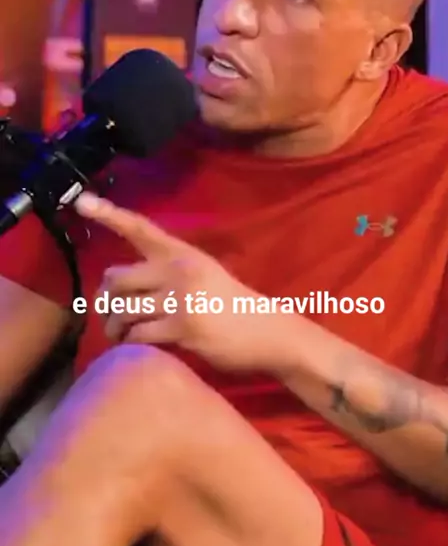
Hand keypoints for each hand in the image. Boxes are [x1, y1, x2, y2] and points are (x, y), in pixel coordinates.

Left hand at [74, 192, 286, 372]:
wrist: (267, 330)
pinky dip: (132, 342)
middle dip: (106, 300)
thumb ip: (166, 271)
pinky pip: (139, 333)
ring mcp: (181, 298)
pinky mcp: (184, 327)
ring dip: (115, 326)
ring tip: (120, 333)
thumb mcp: (202, 272)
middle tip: (109, 315)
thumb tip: (118, 284)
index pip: (139, 228)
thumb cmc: (230, 303)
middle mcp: (178, 270)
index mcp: (182, 252)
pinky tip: (139, 344)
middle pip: (117, 278)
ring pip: (124, 308)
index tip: (82, 201)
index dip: (108, 214)